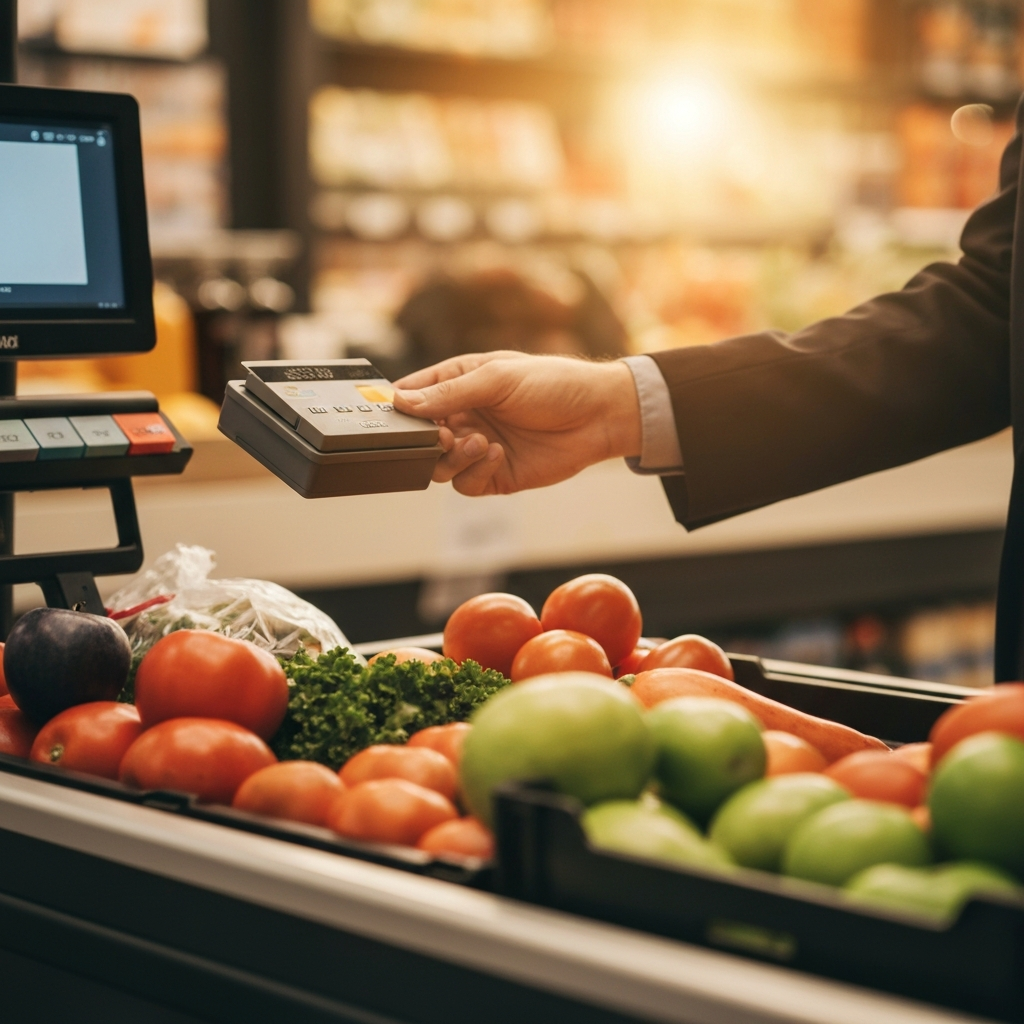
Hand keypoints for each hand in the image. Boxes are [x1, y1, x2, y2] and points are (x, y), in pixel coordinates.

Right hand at [393, 351, 641, 494]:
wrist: (599, 415)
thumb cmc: (553, 383)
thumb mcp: (497, 378)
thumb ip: (449, 392)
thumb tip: (402, 402)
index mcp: (459, 383)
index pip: (413, 395)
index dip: (397, 406)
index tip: (390, 415)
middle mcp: (464, 416)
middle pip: (420, 437)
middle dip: (424, 439)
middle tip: (442, 435)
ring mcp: (477, 447)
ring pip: (439, 465)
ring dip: (451, 457)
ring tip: (479, 441)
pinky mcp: (495, 475)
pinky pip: (465, 484)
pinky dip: (473, 471)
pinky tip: (496, 453)